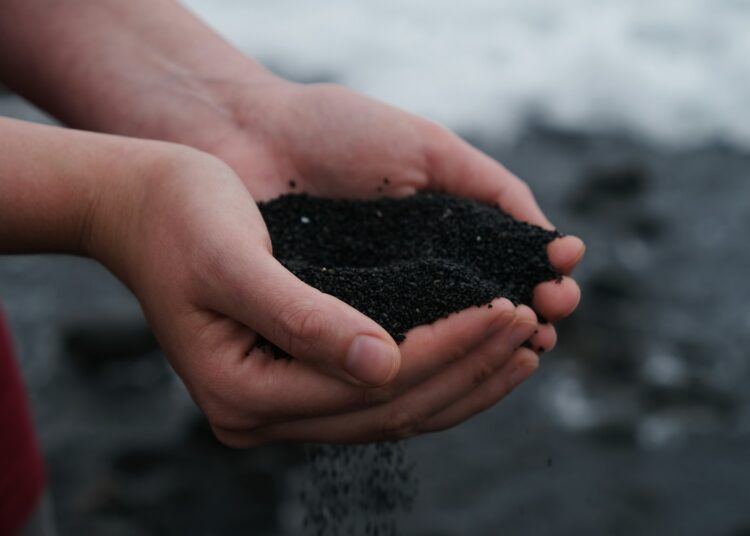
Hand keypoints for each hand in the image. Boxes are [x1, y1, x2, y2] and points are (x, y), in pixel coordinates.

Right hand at [87, 145, 543, 443]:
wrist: (139, 206)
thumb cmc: (179, 218)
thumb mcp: (234, 261)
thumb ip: (304, 320)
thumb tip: (386, 365)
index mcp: (242, 394)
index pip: (371, 385)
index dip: (447, 349)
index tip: (506, 309)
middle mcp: (262, 416)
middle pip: (391, 410)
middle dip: (468, 368)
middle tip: (531, 328)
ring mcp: (279, 406)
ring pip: (393, 412)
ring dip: (462, 381)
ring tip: (522, 348)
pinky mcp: (295, 382)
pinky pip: (378, 395)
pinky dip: (433, 376)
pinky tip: (475, 355)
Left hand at [200, 79, 582, 355]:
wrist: (251, 134)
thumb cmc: (339, 131)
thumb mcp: (428, 149)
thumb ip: (490, 189)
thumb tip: (557, 245)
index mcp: (444, 240)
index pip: (505, 278)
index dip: (538, 289)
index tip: (560, 292)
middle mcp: (416, 281)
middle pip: (481, 322)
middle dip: (521, 328)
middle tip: (545, 330)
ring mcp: (375, 308)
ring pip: (438, 350)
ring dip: (483, 356)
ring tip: (518, 351)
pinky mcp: (331, 328)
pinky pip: (380, 358)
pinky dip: (418, 367)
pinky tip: (449, 367)